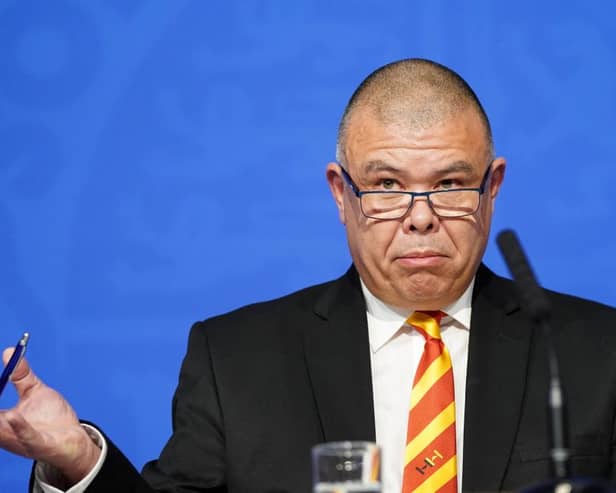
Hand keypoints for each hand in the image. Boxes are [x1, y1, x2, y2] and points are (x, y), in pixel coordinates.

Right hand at [0, 349, 100, 484]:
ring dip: (0, 421)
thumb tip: (9, 351)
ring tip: (2, 413)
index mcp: (1, 421)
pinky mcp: (38, 445)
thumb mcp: (34, 391)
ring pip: (2, 431)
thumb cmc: (51, 418)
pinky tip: (12, 416)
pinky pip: (26, 437)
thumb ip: (21, 375)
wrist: (73, 440)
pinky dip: (19, 427)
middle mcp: (5, 433)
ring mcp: (21, 440)